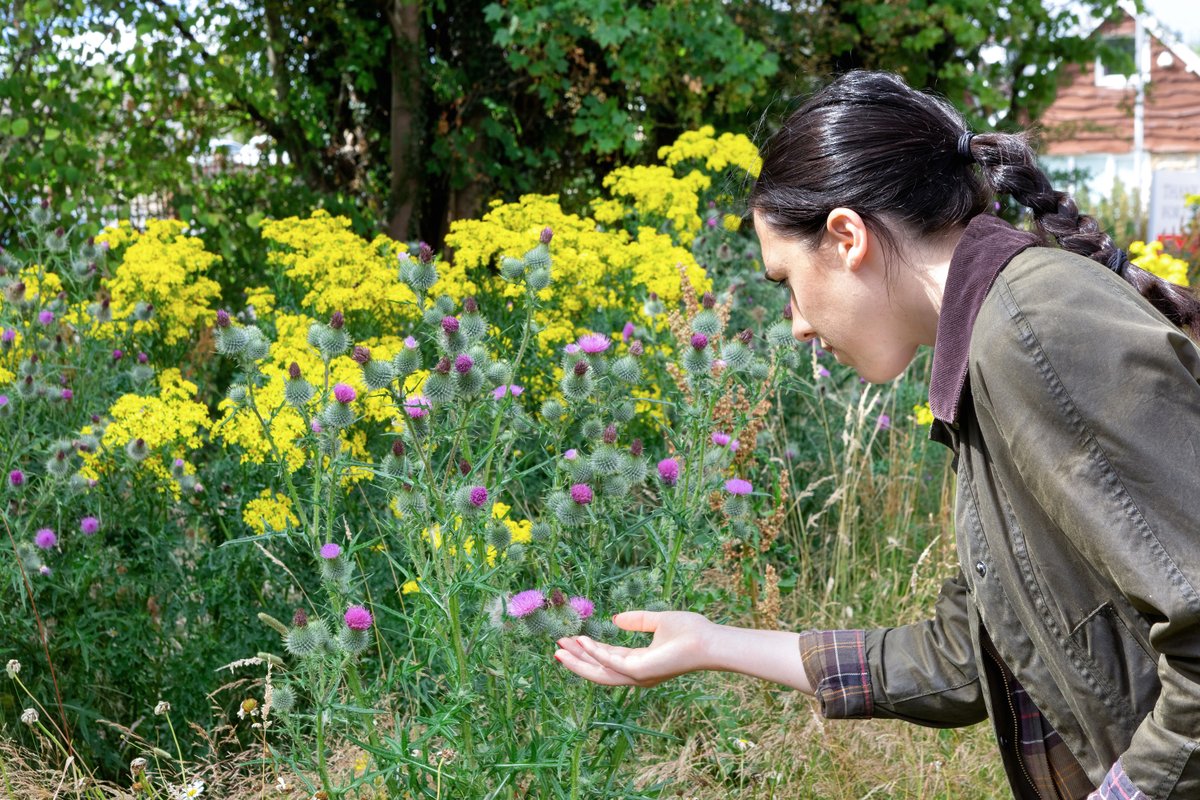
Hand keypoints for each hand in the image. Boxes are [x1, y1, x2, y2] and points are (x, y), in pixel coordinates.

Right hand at [553, 610, 715, 686]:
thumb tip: (616, 618)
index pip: (607, 659)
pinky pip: (611, 663)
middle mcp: (636, 673)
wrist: (708, 642)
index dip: (588, 651)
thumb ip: (638, 620)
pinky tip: (582, 641)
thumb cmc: (690, 632)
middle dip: (577, 660)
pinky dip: (594, 653)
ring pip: (599, 672)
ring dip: (579, 660)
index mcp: (640, 662)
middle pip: (598, 670)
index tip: (571, 639)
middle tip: (556, 648)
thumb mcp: (658, 621)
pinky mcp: (640, 672)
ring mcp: (637, 675)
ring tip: (560, 647)